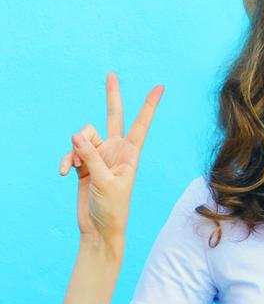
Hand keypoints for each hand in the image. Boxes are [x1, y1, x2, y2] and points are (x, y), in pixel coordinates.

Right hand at [59, 72, 163, 250]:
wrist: (100, 228)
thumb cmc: (113, 208)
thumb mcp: (105, 182)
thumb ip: (90, 157)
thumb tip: (75, 135)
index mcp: (130, 153)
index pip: (141, 124)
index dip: (149, 105)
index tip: (160, 87)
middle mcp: (116, 150)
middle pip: (113, 117)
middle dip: (112, 96)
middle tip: (112, 74)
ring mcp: (99, 155)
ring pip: (83, 136)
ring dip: (75, 149)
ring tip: (74, 166)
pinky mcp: (84, 164)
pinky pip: (72, 152)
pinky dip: (66, 160)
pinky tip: (64, 172)